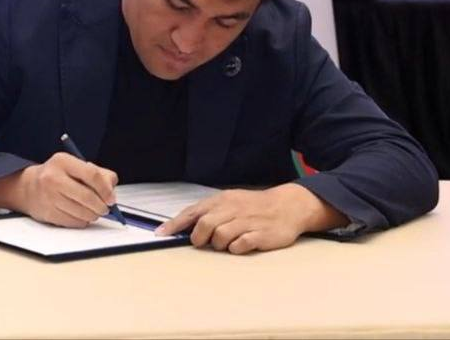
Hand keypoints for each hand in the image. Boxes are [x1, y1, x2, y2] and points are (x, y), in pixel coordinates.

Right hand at [0, 152, 118, 227]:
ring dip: (93, 215)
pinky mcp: (48, 213)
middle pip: (88, 197)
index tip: (111, 198)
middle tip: (105, 208)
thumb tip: (111, 190)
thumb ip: (98, 174)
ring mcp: (49, 196)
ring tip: (92, 211)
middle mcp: (53, 178)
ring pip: (82, 212)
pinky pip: (74, 222)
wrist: (29, 187)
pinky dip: (82, 221)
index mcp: (62, 161)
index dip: (105, 189)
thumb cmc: (58, 176)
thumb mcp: (75, 166)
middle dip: (101, 206)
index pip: (92, 175)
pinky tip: (80, 214)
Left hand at [155, 183, 346, 254]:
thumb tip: (184, 227)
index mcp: (221, 200)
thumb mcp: (230, 201)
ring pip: (220, 236)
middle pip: (204, 225)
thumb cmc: (254, 206)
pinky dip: (236, 248)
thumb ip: (209, 212)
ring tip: (227, 243)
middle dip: (199, 237)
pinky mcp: (260, 235)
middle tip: (204, 242)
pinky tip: (241, 245)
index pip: (192, 212)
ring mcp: (246, 222)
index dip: (175, 225)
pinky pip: (239, 245)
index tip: (160, 235)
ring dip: (219, 244)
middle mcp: (232, 209)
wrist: (288, 206)